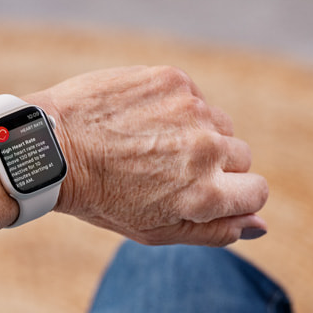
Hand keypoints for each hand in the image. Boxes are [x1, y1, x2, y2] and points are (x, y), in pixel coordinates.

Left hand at [26, 66, 268, 245]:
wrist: (52, 148)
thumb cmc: (101, 197)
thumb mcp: (156, 231)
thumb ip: (214, 231)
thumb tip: (260, 225)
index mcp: (205, 196)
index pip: (257, 191)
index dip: (236, 195)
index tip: (209, 192)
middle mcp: (206, 151)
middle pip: (242, 156)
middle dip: (216, 165)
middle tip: (169, 169)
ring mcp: (192, 111)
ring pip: (220, 123)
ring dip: (197, 133)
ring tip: (151, 144)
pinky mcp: (173, 80)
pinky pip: (193, 96)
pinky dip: (173, 108)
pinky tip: (139, 121)